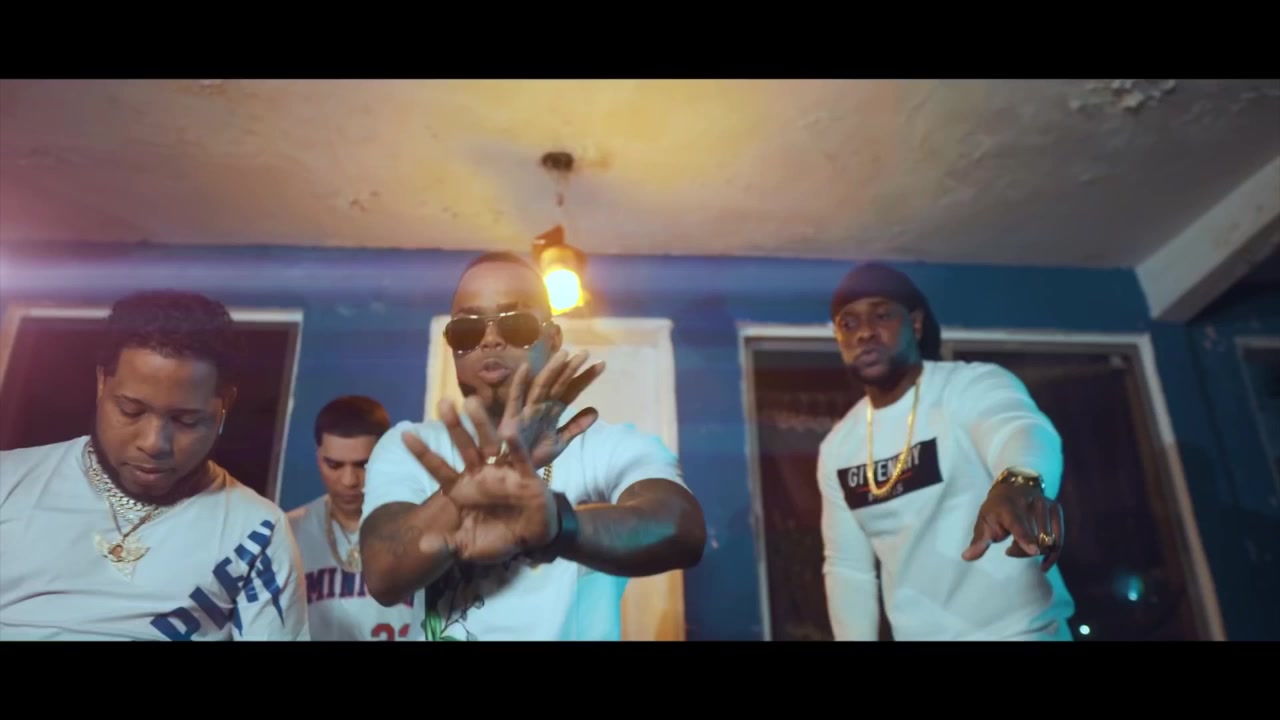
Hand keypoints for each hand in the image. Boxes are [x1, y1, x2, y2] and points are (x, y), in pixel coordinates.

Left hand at [401, 396, 556, 564]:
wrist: (532, 539)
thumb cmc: (497, 537)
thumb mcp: (468, 545)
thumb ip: (448, 543)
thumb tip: (422, 546)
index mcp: (462, 488)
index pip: (438, 468)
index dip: (423, 453)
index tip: (404, 434)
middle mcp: (479, 474)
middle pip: (463, 447)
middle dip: (453, 426)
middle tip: (443, 403)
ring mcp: (502, 472)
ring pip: (489, 443)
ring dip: (481, 424)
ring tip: (472, 402)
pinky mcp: (525, 475)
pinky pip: (518, 457)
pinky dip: (514, 444)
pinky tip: (509, 429)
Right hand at [499, 349, 604, 468]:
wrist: (517, 473)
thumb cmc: (535, 455)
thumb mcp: (560, 442)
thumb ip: (576, 426)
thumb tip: (596, 410)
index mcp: (553, 411)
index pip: (572, 391)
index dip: (585, 378)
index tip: (601, 364)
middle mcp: (540, 406)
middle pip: (558, 384)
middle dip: (571, 369)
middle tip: (585, 353)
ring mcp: (526, 410)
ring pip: (540, 386)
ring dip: (551, 370)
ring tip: (564, 354)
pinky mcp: (511, 419)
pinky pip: (515, 399)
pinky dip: (518, 384)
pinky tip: (526, 368)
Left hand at [961, 481, 1063, 571]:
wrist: (1013, 487)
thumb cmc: (996, 509)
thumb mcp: (983, 522)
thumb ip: (978, 541)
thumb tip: (966, 557)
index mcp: (1008, 507)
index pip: (1017, 525)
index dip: (1025, 538)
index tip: (1033, 551)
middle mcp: (1030, 503)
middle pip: (1033, 539)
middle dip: (1022, 552)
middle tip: (1010, 551)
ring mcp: (1045, 504)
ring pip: (1046, 541)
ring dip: (1034, 551)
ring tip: (1021, 545)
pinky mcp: (1056, 509)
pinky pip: (1058, 539)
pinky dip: (1052, 554)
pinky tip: (1044, 565)